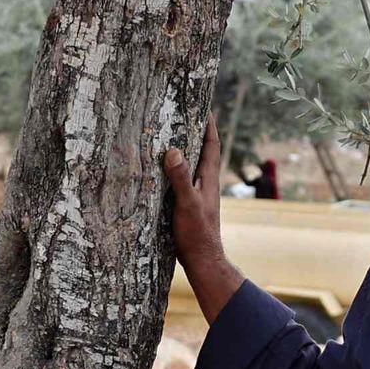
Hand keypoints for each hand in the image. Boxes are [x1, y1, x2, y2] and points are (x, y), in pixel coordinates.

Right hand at [159, 122, 238, 312]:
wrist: (201, 262)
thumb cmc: (197, 234)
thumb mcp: (187, 204)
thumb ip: (180, 178)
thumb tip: (174, 150)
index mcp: (208, 180)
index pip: (211, 145)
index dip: (209, 126)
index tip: (204, 106)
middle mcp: (204, 184)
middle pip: (201, 152)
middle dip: (193, 133)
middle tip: (180, 115)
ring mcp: (196, 195)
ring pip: (190, 167)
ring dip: (182, 152)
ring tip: (166, 136)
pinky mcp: (186, 206)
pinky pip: (179, 181)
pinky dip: (172, 171)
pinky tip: (158, 172)